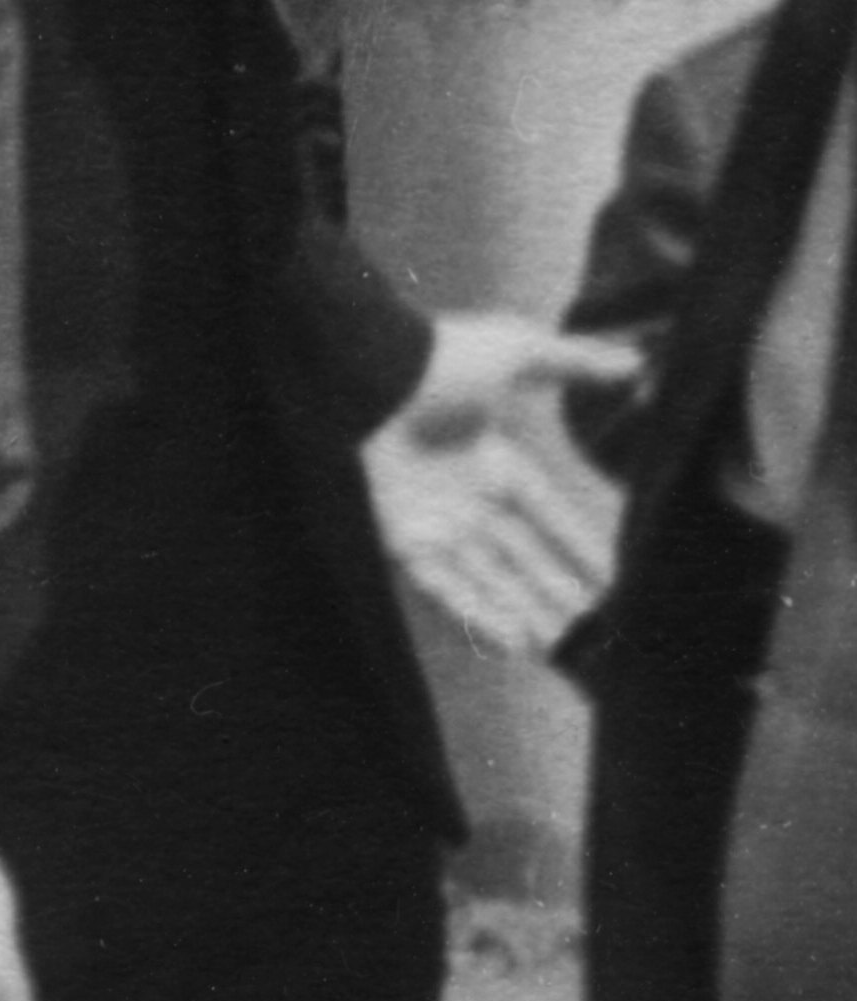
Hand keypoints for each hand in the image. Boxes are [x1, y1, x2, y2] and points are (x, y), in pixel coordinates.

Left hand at [368, 309, 634, 655]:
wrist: (365, 371)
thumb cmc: (435, 355)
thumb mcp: (516, 350)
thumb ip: (573, 361)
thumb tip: (635, 361)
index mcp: (493, 461)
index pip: (549, 516)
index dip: (581, 549)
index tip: (616, 582)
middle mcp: (465, 499)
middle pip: (522, 558)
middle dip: (558, 595)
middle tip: (602, 633)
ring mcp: (432, 521)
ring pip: (488, 580)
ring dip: (525, 612)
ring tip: (566, 650)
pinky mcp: (399, 538)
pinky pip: (443, 586)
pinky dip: (475, 613)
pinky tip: (511, 641)